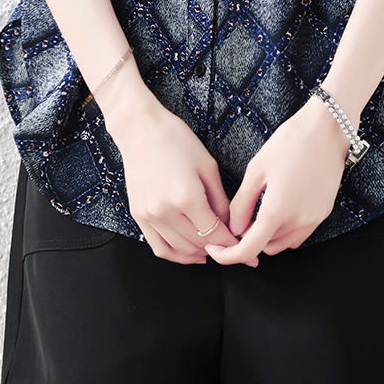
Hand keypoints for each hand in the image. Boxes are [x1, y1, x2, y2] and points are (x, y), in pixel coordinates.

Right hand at [99, 63, 255, 265]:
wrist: (140, 129)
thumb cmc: (175, 140)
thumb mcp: (207, 166)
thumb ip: (220, 200)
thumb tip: (230, 224)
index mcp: (187, 197)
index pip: (215, 234)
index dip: (233, 244)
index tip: (245, 249)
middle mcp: (166, 211)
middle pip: (199, 244)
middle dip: (220, 250)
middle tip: (234, 250)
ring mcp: (150, 216)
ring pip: (180, 250)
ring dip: (199, 254)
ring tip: (214, 251)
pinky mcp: (139, 216)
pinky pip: (158, 247)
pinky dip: (176, 254)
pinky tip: (190, 252)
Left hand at [203, 96, 350, 264]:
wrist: (327, 129)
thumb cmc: (290, 143)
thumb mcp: (256, 170)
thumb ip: (242, 204)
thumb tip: (234, 228)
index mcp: (276, 212)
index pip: (248, 250)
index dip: (227, 255)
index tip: (216, 248)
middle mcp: (298, 222)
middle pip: (265, 248)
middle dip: (248, 241)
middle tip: (237, 222)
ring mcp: (313, 219)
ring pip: (283, 244)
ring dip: (267, 237)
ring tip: (257, 214)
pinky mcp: (323, 213)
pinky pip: (299, 234)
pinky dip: (284, 231)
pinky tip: (277, 210)